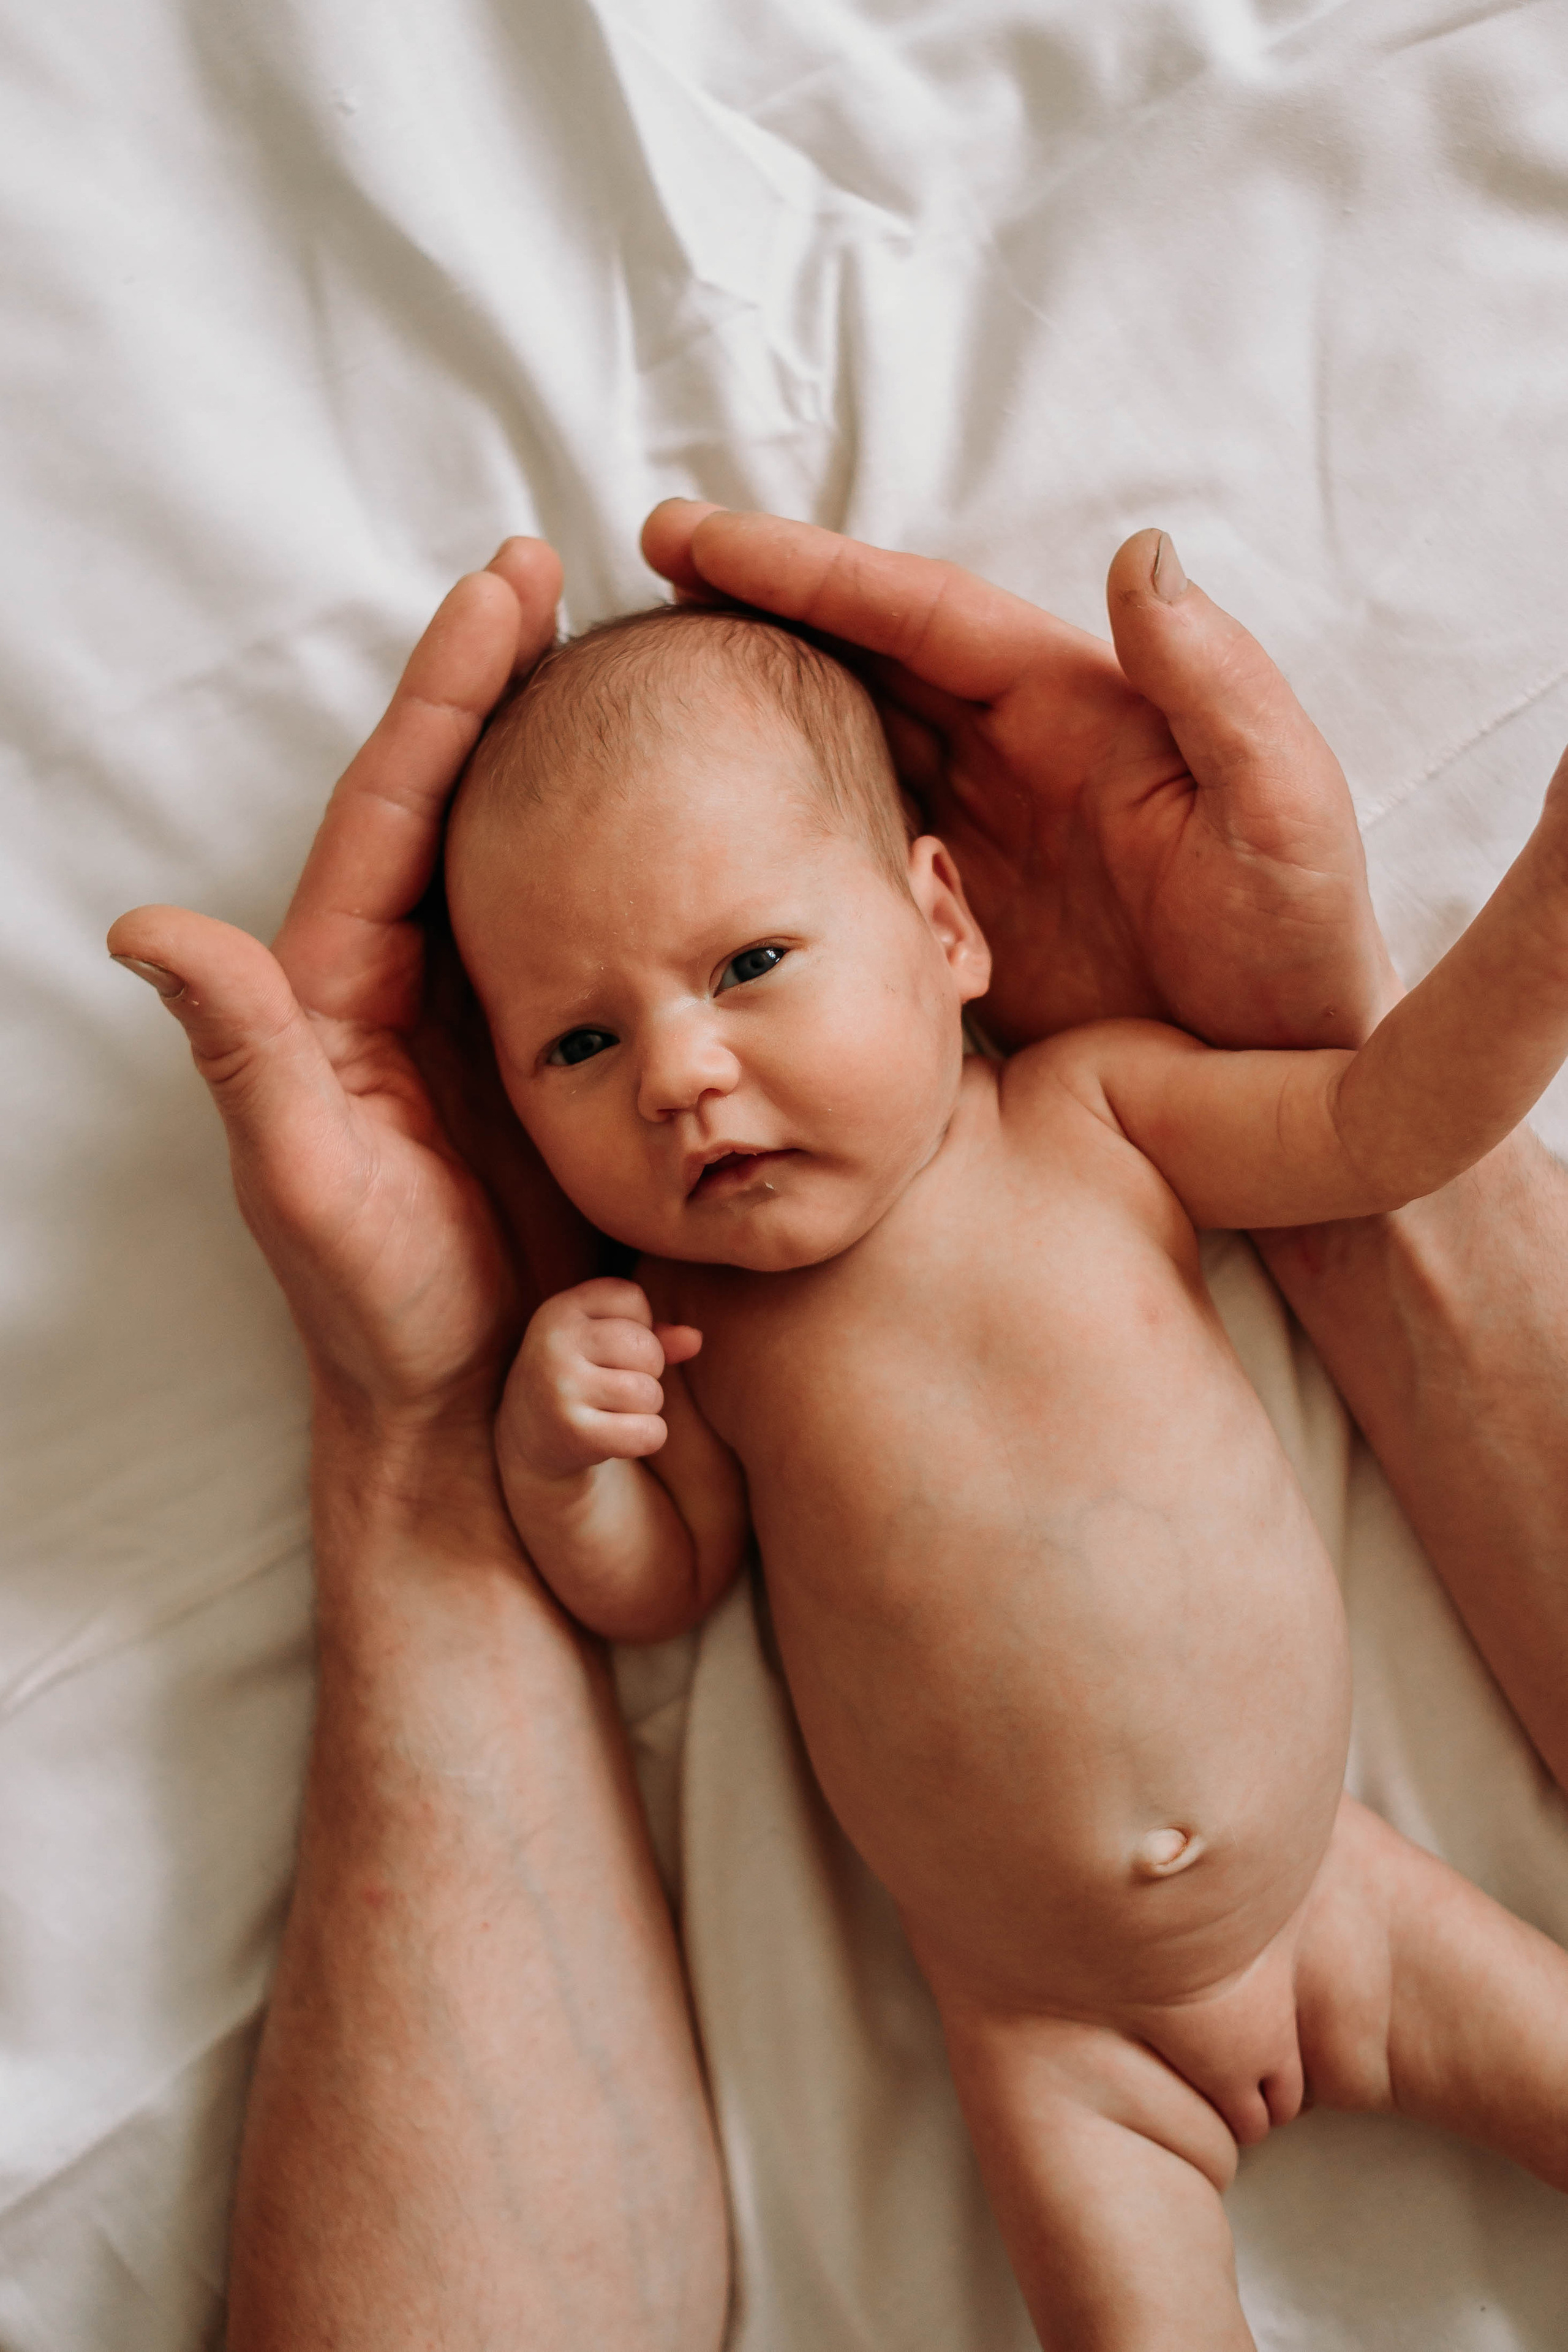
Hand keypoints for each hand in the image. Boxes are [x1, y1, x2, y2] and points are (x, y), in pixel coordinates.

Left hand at [108, 540, 597, 1433]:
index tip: (505, 586)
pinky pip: (585, 926)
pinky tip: (672, 803)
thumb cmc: (383, 1306)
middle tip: (556, 575)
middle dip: (500, 681)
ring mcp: (488, 1014)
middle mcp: (406, 982)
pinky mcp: (559, 1053)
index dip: (446, 692)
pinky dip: (617, 852)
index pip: (393, 806)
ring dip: (559, 747)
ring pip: (521, 849)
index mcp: (337, 990)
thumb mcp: (306, 1184)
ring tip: (616, 647)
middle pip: (452, 797)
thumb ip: (245, 1053)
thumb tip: (143, 928)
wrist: (473, 1409)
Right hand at [498, 1280, 702, 1482]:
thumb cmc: (581, 1377)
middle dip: (647, 1371)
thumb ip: (654, 1333)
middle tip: (614, 1385)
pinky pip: (649, 1432)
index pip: (632, 1298)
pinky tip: (619, 1437)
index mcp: (560, 1310)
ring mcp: (561, 1388)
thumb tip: (695, 1339)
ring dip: (645, 1408)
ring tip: (613, 1410)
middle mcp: (555, 1343)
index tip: (611, 1347)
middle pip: (647, 1348)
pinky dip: (648, 1437)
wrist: (529, 1439)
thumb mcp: (603, 1342)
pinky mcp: (574, 1433)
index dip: (638, 1325)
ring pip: (649, 1393)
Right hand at [642, 503, 1399, 1051]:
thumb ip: (1221, 690)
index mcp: (1077, 709)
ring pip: (847, 744)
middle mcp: (1019, 754)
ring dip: (757, 709)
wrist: (1294, 1084)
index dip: (804, 570)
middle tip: (634, 586)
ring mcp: (985, 834)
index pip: (919, 615)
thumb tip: (1142, 554)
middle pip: (863, 660)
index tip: (688, 537)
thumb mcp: (1282, 812)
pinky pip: (855, 849)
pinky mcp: (965, 916)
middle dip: (753, 616)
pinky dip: (784, 821)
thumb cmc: (1300, 951)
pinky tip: (712, 824)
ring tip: (645, 686)